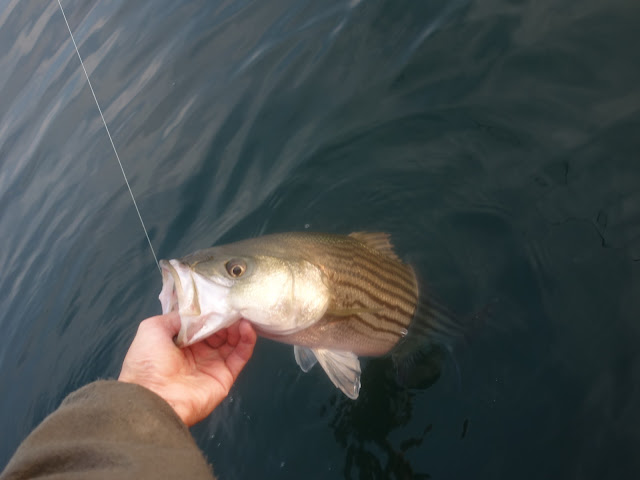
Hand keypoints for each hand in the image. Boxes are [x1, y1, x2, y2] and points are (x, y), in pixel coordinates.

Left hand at [118, 312, 256, 425]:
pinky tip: (247, 327)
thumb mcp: (152, 329)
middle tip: (235, 305)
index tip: (221, 300)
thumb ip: (175, 317)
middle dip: (227, 318)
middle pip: (220, 331)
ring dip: (239, 327)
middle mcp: (198, 353)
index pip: (202, 324)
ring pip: (233, 341)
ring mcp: (213, 365)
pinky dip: (247, 341)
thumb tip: (195, 313)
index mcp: (180, 343)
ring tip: (242, 314)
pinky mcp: (225, 377)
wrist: (153, 398)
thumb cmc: (147, 363)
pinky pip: (241, 356)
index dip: (211, 312)